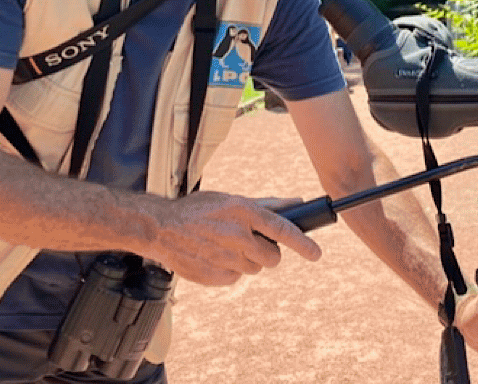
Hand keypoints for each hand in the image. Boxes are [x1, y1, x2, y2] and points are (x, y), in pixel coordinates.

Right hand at [149, 191, 321, 285]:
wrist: (161, 228)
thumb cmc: (198, 210)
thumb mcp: (232, 199)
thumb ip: (266, 204)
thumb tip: (297, 203)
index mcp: (243, 212)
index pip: (282, 230)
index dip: (303, 243)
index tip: (316, 253)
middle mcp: (237, 236)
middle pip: (272, 257)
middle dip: (267, 252)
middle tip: (252, 243)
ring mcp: (226, 258)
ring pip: (255, 268)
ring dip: (248, 260)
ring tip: (227, 247)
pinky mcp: (215, 276)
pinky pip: (236, 278)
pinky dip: (231, 269)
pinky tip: (215, 256)